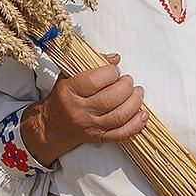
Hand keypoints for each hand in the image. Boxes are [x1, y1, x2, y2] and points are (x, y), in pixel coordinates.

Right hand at [21, 54, 146, 164]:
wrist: (52, 125)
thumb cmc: (63, 97)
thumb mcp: (69, 76)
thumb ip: (91, 63)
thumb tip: (115, 58)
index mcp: (69, 91)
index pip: (95, 81)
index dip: (111, 72)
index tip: (114, 70)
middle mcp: (80, 110)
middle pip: (111, 99)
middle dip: (126, 86)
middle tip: (128, 80)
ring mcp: (91, 126)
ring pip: (119, 116)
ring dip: (135, 102)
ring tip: (138, 92)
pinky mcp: (99, 138)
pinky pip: (122, 134)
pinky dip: (136, 124)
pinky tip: (143, 114)